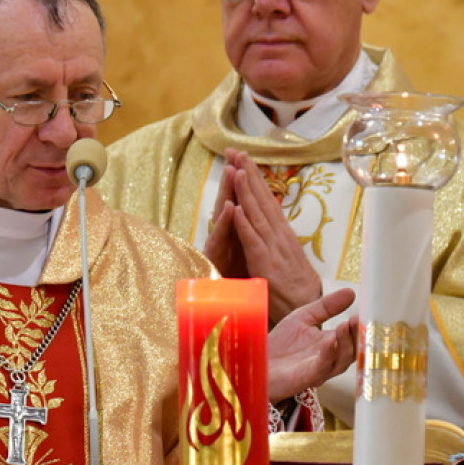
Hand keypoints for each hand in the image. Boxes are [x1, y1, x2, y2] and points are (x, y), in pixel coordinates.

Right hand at [203, 160, 247, 278]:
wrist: (224, 311)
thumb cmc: (236, 284)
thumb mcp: (244, 256)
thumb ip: (243, 237)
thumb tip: (248, 219)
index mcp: (233, 234)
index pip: (239, 203)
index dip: (242, 181)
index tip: (246, 158)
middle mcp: (223, 237)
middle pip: (228, 202)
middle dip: (231, 178)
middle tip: (234, 153)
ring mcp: (218, 248)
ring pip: (223, 216)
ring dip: (227, 193)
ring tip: (232, 171)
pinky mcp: (214, 261)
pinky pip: (221, 240)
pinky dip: (225, 224)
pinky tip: (229, 207)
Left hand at [221, 150, 321, 323]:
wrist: (306, 308)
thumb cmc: (295, 286)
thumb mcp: (287, 257)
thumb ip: (278, 241)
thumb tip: (274, 228)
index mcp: (283, 233)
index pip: (269, 201)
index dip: (257, 180)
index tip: (247, 160)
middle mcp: (279, 234)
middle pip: (263, 199)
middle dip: (250, 175)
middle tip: (239, 152)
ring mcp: (272, 247)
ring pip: (256, 214)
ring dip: (246, 191)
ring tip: (236, 169)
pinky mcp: (265, 262)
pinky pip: (252, 240)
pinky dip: (244, 224)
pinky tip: (235, 209)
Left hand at [267, 288, 357, 403]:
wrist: (257, 363)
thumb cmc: (280, 345)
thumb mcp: (304, 317)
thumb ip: (326, 307)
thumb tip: (351, 292)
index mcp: (332, 344)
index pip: (353, 335)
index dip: (360, 325)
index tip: (367, 310)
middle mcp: (330, 359)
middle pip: (352, 350)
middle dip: (358, 335)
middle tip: (360, 319)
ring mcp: (320, 369)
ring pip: (342, 360)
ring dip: (346, 343)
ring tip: (346, 324)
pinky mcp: (307, 378)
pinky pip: (323, 367)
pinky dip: (329, 355)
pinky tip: (331, 342)